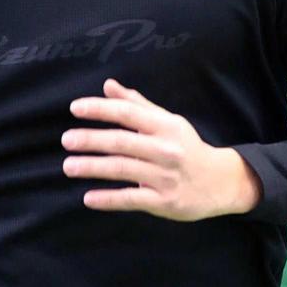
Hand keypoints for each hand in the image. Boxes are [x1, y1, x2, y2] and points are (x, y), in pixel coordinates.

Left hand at [63, 79, 262, 220]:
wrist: (221, 182)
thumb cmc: (187, 148)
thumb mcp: (167, 122)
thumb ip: (137, 105)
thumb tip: (108, 85)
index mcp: (165, 126)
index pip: (128, 113)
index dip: (100, 109)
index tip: (75, 108)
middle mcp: (166, 149)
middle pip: (122, 142)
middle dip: (91, 139)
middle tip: (66, 140)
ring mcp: (165, 177)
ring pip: (123, 169)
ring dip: (93, 167)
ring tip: (69, 166)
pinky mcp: (164, 201)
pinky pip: (132, 199)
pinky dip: (109, 199)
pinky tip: (88, 198)